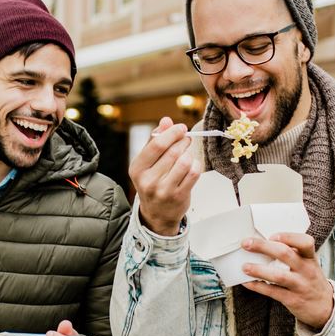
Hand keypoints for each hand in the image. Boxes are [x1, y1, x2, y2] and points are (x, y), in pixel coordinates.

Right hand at [128, 117, 201, 235]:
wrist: (157, 214)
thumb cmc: (153, 182)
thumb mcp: (147, 162)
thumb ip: (154, 140)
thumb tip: (166, 120)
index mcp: (137, 168)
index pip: (156, 144)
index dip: (172, 133)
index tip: (181, 128)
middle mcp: (148, 181)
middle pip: (172, 152)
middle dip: (183, 141)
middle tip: (187, 138)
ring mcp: (164, 190)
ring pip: (185, 162)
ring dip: (190, 153)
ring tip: (188, 152)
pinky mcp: (179, 197)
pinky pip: (194, 173)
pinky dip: (197, 165)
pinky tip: (194, 164)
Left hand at [241, 232, 334, 328]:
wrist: (326, 308)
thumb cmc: (311, 281)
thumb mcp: (308, 265)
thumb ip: (293, 255)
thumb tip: (263, 244)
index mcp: (310, 258)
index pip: (306, 242)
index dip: (288, 237)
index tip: (272, 236)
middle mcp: (306, 270)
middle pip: (285, 254)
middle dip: (263, 247)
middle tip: (246, 243)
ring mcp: (300, 286)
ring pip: (278, 276)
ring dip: (259, 270)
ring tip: (244, 266)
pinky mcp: (293, 300)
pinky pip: (273, 292)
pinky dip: (258, 286)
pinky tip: (247, 282)